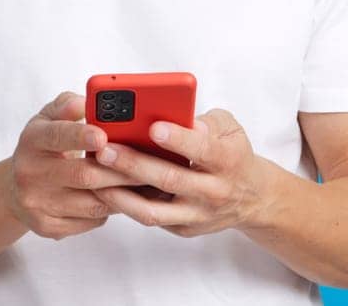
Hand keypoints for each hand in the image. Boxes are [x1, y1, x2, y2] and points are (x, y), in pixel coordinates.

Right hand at [7, 91, 139, 239]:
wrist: (18, 187)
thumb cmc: (46, 144)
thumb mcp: (51, 117)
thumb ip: (70, 105)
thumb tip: (90, 101)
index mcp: (32, 140)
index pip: (57, 136)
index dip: (81, 136)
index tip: (104, 135)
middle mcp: (29, 173)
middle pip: (84, 174)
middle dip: (121, 169)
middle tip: (149, 163)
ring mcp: (37, 203)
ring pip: (92, 203)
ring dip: (123, 193)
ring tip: (146, 182)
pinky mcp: (47, 226)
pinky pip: (91, 221)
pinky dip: (112, 210)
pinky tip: (127, 199)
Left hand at [93, 108, 272, 237]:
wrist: (252, 197)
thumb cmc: (233, 153)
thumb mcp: (230, 129)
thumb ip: (205, 121)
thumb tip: (177, 118)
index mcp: (228, 160)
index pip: (203, 149)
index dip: (178, 139)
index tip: (153, 126)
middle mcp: (214, 191)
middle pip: (170, 179)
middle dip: (134, 164)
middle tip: (104, 149)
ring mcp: (196, 214)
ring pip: (153, 210)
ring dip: (120, 193)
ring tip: (95, 175)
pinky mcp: (183, 228)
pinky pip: (150, 218)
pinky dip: (125, 204)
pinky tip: (104, 188)